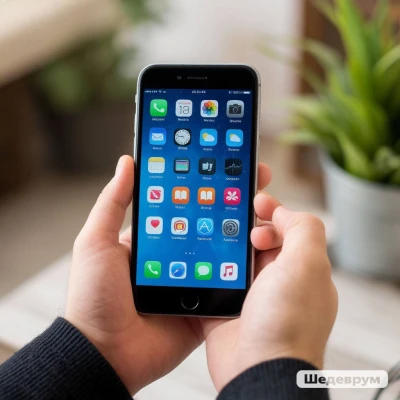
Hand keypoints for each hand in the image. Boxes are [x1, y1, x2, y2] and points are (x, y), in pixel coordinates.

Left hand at [65, 155, 271, 393]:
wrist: (105, 353)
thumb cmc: (94, 297)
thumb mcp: (96, 243)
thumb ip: (113, 203)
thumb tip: (128, 162)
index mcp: (157, 237)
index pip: (184, 203)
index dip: (204, 184)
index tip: (224, 162)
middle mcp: (178, 255)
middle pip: (211, 224)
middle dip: (234, 202)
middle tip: (256, 179)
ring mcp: (193, 279)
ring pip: (225, 252)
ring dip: (244, 233)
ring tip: (264, 210)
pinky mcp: (204, 305)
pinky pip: (228, 285)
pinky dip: (244, 271)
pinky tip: (261, 250)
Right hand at [201, 194, 337, 390]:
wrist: (257, 370)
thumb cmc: (286, 322)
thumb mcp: (306, 264)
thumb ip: (303, 229)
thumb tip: (283, 212)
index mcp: (301, 270)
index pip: (288, 230)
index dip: (273, 212)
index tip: (256, 201)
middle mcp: (279, 282)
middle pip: (261, 242)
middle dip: (248, 227)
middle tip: (236, 227)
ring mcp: (253, 296)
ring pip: (237, 259)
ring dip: (226, 246)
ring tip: (214, 237)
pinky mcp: (229, 308)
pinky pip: (218, 280)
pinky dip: (211, 268)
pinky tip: (201, 259)